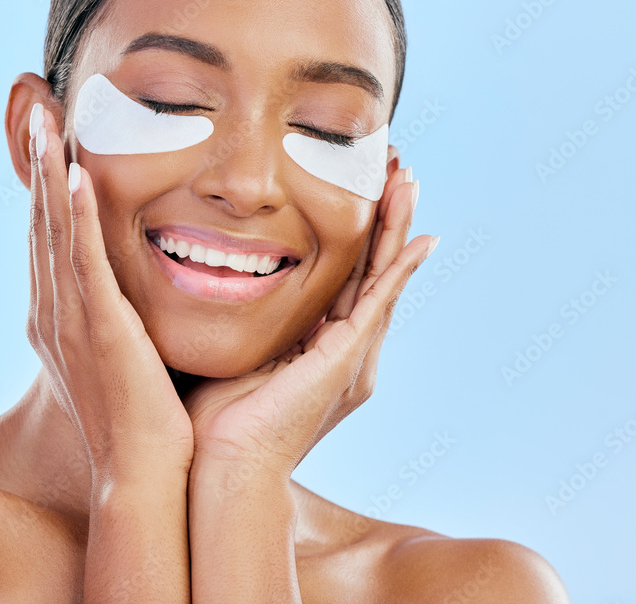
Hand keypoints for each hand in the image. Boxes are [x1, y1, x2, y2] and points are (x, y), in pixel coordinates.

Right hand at [26, 104, 194, 484]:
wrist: (141, 473)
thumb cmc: (140, 416)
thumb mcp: (118, 352)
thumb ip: (115, 313)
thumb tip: (131, 288)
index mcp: (57, 315)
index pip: (46, 235)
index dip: (42, 183)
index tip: (46, 135)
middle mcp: (51, 310)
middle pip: (39, 221)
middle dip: (35, 161)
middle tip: (33, 105)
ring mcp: (69, 319)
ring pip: (52, 230)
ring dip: (47, 171)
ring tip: (44, 119)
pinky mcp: (97, 328)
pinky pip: (84, 261)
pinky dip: (75, 215)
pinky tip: (75, 174)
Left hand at [182, 165, 437, 485]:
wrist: (223, 466)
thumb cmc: (216, 418)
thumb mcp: (234, 352)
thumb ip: (241, 320)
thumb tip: (214, 278)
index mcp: (319, 347)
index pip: (343, 274)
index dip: (356, 230)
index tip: (359, 186)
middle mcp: (344, 349)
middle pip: (371, 267)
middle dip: (384, 217)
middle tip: (395, 168)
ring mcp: (351, 356)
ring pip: (381, 275)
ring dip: (396, 227)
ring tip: (407, 180)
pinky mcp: (346, 360)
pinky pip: (379, 303)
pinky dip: (401, 270)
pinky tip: (422, 239)